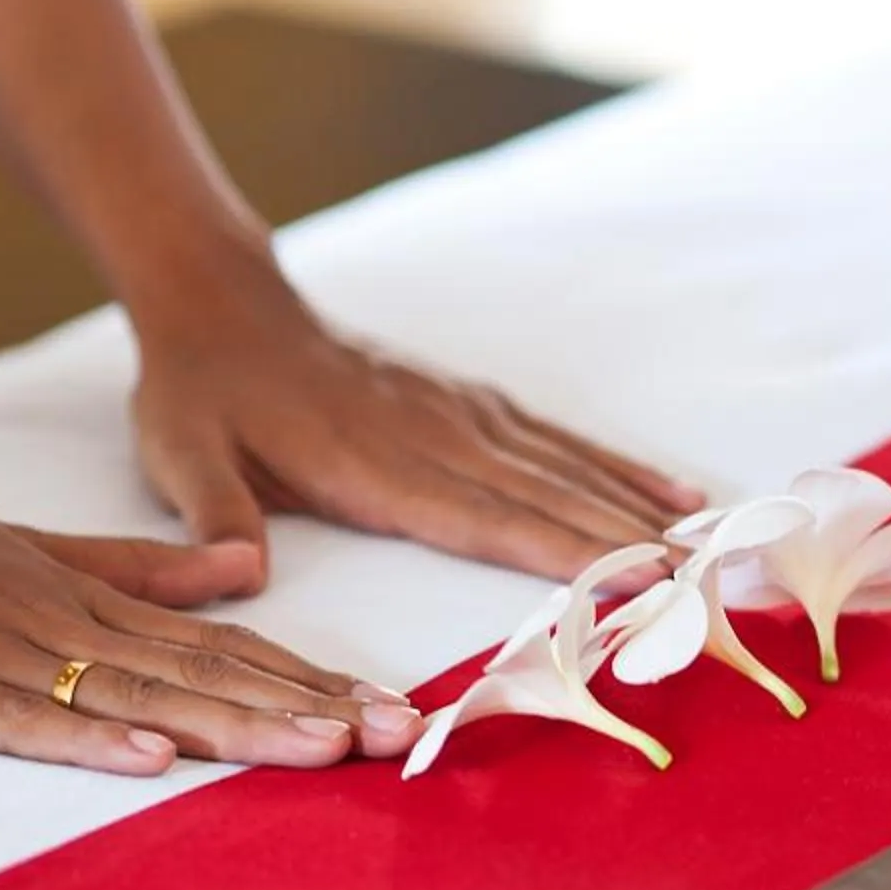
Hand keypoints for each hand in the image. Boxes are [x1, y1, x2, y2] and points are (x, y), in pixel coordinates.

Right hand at [0, 480, 425, 774]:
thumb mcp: (35, 555)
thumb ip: (139, 570)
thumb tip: (243, 576)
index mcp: (91, 599)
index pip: (224, 649)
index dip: (311, 681)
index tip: (397, 712)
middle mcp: (63, 623)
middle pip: (207, 673)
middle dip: (307, 707)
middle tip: (401, 736)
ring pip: (136, 692)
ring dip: (233, 722)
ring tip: (322, 748)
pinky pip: (15, 717)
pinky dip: (83, 737)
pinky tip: (151, 758)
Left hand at [128, 255, 702, 585]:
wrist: (224, 305)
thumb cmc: (203, 396)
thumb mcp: (181, 460)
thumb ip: (216, 521)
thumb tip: (241, 578)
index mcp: (373, 463)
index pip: (486, 518)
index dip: (563, 551)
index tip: (631, 579)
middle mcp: (436, 436)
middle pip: (550, 498)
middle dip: (629, 543)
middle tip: (701, 584)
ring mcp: (463, 415)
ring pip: (568, 469)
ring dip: (640, 509)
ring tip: (709, 546)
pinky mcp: (473, 404)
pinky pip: (559, 441)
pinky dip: (620, 469)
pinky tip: (672, 494)